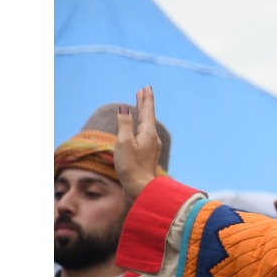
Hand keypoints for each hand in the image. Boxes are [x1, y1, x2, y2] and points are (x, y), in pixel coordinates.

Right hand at [114, 86, 162, 201]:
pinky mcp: (147, 155)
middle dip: (145, 103)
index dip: (146, 99)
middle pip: (148, 117)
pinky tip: (138, 128)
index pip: (147, 111)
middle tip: (143, 91)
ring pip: (146, 125)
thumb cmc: (131, 166)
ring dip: (143, 113)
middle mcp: (152, 138)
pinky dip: (141, 125)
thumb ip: (124, 124)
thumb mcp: (124, 142)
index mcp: (148, 133)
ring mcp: (151, 147)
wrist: (141, 189)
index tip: (146, 88)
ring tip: (140, 104)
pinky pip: (144, 134)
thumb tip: (124, 108)